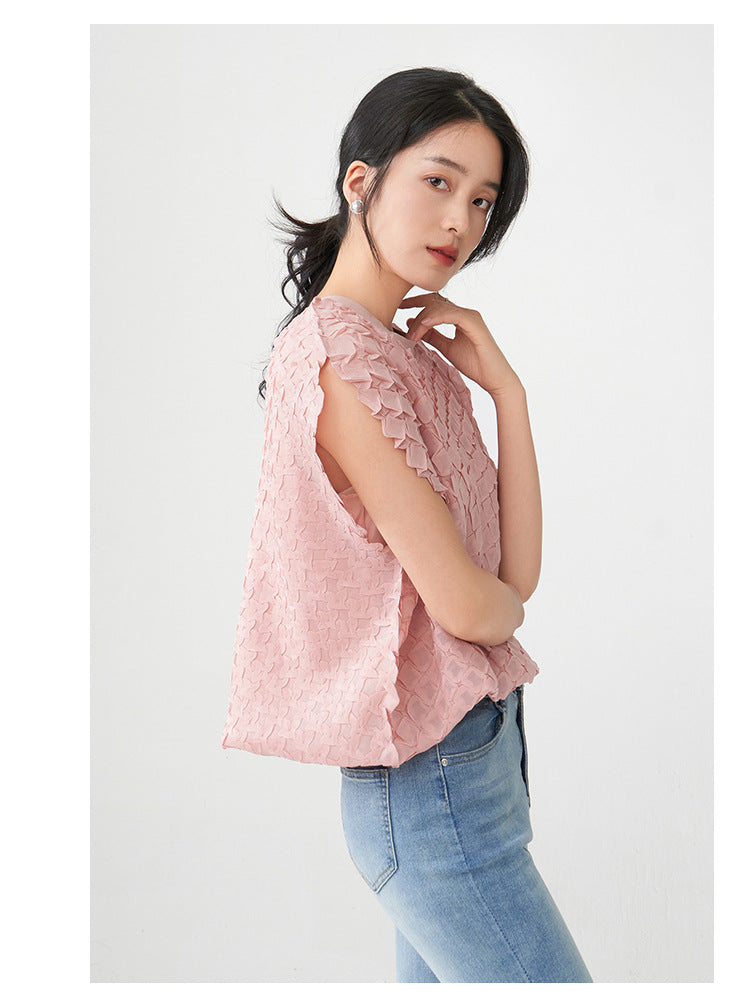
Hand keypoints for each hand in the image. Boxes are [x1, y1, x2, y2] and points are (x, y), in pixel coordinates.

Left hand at [400, 292, 521, 397]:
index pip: (434, 303)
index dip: (415, 303)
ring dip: (421, 320)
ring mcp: (470, 316)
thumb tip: (412, 324)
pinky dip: (434, 318)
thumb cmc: (475, 365)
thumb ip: (432, 336)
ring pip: (439, 307)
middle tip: (396, 310)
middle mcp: (465, 312)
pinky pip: (450, 314)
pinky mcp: (474, 323)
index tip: (398, 308)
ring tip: (411, 336)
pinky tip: (422, 327)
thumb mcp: (447, 348)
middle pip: (434, 300)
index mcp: (458, 317)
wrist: (494, 378)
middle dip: (414, 303)